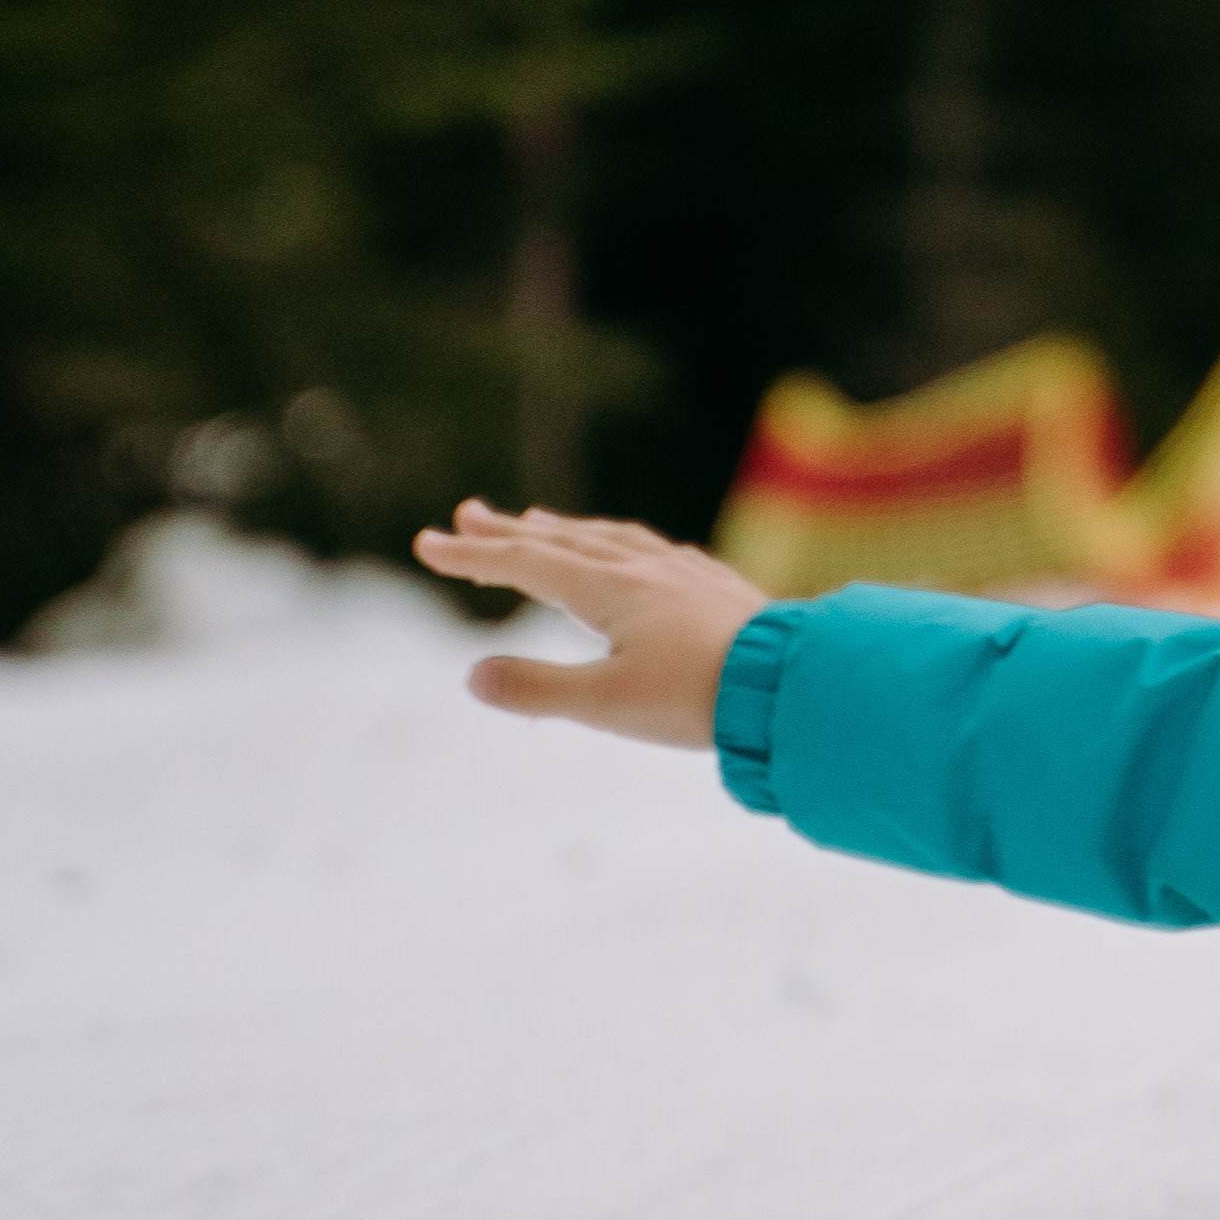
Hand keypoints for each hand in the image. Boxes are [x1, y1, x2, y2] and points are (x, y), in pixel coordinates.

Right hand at [418, 501, 765, 750]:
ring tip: (534, 524)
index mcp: (610, 590)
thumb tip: (473, 676)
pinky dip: (615, 543)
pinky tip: (626, 552)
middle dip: (509, 530)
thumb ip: (537, 689)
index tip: (426, 544)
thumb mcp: (606, 704)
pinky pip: (650, 550)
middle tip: (465, 514)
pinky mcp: (715, 586)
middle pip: (563, 540)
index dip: (472, 556)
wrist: (793, 685)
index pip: (526, 563)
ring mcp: (682, 573)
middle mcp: (643, 569)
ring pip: (609, 540)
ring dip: (563, 531)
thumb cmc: (698, 700)